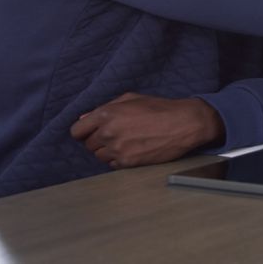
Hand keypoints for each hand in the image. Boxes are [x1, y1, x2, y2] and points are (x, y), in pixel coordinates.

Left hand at [70, 93, 223, 168]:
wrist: (185, 123)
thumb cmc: (160, 108)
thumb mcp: (132, 99)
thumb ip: (106, 107)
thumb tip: (85, 118)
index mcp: (107, 114)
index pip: (77, 130)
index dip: (84, 131)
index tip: (91, 132)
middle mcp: (108, 132)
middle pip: (88, 144)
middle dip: (99, 140)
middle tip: (117, 134)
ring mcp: (118, 148)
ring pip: (99, 156)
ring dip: (109, 151)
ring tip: (127, 142)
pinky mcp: (128, 162)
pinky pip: (112, 164)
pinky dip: (119, 159)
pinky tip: (133, 149)